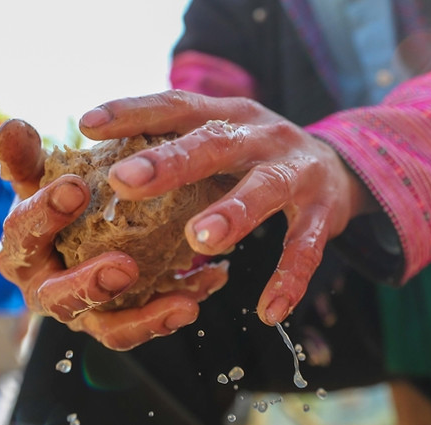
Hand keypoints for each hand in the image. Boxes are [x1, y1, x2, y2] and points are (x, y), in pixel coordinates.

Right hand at [0, 119, 228, 349]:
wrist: (82, 233)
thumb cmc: (61, 202)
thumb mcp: (44, 177)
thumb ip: (29, 157)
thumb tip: (13, 126)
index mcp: (20, 252)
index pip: (22, 237)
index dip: (43, 214)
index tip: (76, 187)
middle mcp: (45, 291)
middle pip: (57, 299)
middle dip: (89, 285)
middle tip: (125, 266)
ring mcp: (84, 313)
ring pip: (108, 328)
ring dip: (146, 319)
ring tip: (183, 304)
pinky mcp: (118, 323)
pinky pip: (145, 326)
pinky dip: (175, 312)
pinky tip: (205, 286)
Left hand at [79, 90, 373, 325]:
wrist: (342, 166)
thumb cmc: (259, 158)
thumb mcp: (223, 139)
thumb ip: (179, 149)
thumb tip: (104, 172)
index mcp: (230, 116)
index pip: (178, 107)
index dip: (134, 113)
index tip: (88, 124)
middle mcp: (264, 136)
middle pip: (216, 143)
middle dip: (170, 163)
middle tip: (124, 183)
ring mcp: (297, 172)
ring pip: (266, 189)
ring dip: (233, 212)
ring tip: (199, 241)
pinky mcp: (323, 213)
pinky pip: (305, 249)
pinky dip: (289, 279)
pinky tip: (269, 311)